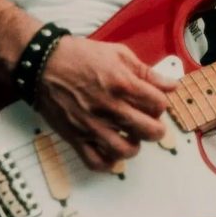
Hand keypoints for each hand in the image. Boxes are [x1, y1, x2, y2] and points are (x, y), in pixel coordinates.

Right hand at [35, 36, 176, 171]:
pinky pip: (96, 162)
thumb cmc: (80, 56)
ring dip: (135, 146)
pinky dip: (108, 163)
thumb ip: (146, 72)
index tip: (155, 102)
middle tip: (151, 124)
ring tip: (131, 137)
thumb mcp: (118, 54)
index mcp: (123, 84)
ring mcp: (93, 125)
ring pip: (126, 150)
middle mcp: (110, 107)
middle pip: (149, 130)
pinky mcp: (76, 136)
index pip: (158, 104)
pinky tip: (111, 152)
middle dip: (156, 128)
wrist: (44, 64)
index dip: (161, 103)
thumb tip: (171, 85)